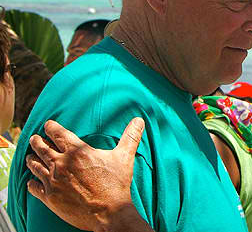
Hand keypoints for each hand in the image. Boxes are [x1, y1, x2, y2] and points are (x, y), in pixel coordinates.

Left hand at [26, 118, 144, 230]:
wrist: (108, 213)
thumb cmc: (116, 184)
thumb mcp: (124, 157)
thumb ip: (130, 137)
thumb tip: (139, 121)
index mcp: (77, 151)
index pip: (58, 133)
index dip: (50, 127)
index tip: (48, 124)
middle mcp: (61, 163)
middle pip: (41, 148)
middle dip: (37, 141)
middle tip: (34, 139)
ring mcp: (53, 181)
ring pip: (35, 166)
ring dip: (31, 159)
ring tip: (30, 157)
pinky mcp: (50, 197)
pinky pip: (34, 187)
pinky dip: (31, 182)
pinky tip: (32, 181)